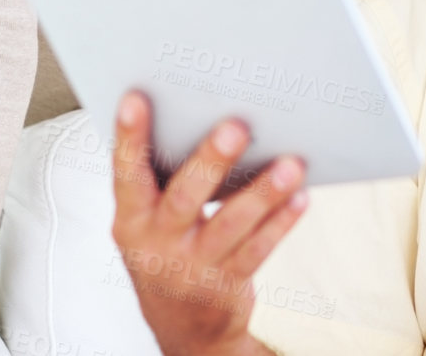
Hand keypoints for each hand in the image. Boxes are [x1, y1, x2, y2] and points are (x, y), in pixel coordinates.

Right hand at [111, 91, 304, 355]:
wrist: (181, 327)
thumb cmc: (165, 250)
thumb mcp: (146, 223)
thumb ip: (162, 181)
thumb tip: (200, 117)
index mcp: (130, 220)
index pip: (125, 173)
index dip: (130, 137)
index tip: (136, 99)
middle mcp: (156, 244)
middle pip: (184, 198)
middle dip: (211, 161)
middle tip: (236, 126)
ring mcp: (192, 267)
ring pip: (231, 225)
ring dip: (264, 193)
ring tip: (290, 164)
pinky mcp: (226, 284)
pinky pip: (258, 249)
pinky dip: (281, 221)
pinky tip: (300, 196)